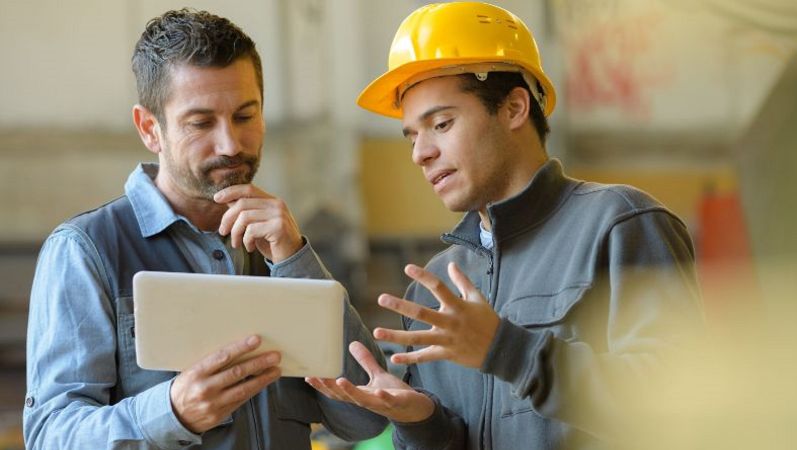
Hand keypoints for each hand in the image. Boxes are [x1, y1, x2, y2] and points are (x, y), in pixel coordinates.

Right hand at [170, 335, 280, 432]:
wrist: (172, 415)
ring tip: (275, 370)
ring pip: (243, 389)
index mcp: (196, 372)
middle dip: (259, 363)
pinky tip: (263, 382)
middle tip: (274, 356)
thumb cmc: (185, 387)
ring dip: (263, 378)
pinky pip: (241, 400)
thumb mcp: (192, 371)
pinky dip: (254, 390)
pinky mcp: (219, 414)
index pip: (222, 357)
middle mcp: (205, 388)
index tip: (256, 340)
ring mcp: (213, 403)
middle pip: (237, 373)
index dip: (241, 347)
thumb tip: (239, 350)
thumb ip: (213, 363)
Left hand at [214, 185, 302, 262]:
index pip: (249, 189)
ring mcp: (279, 215)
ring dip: (235, 232)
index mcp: (272, 201)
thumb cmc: (273, 242)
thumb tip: (228, 201)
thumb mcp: (258, 224)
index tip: (217, 198)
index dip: (231, 191)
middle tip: (223, 231)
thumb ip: (247, 212)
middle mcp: (277, 205)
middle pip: (242, 204)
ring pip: (244, 217)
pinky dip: (246, 241)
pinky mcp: (278, 227)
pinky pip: (252, 230)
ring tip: (236, 243)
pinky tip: (250, 247)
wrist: (293, 258)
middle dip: (227, 218)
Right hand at [305, 341, 434, 422]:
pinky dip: (382, 398)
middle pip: (344, 396)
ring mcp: (381, 404)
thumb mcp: (377, 375)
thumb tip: (352, 343)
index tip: (308, 376)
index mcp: (361, 394)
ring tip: (339, 381)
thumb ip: (365, 361)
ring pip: (362, 399)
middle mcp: (367, 401)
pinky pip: (388, 401)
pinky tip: (377, 392)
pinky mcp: (397, 403)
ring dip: (350, 391)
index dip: (322, 385)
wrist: (416, 409)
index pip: (337, 391)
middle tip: (316, 378)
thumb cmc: (394, 393)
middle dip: (330, 387)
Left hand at [375, 262, 499, 368]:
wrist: (501, 348)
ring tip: (376, 332)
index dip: (423, 276)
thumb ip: (462, 281)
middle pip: (421, 313)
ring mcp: (447, 340)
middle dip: (400, 306)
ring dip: (396, 336)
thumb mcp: (478, 298)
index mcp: (458, 306)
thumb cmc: (488, 320)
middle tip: (381, 299)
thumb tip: (451, 265)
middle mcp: (450, 322)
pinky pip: (425, 357)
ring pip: (418, 338)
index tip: (407, 267)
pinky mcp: (446, 354)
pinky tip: (394, 358)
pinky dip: (410, 359)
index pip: (438, 287)